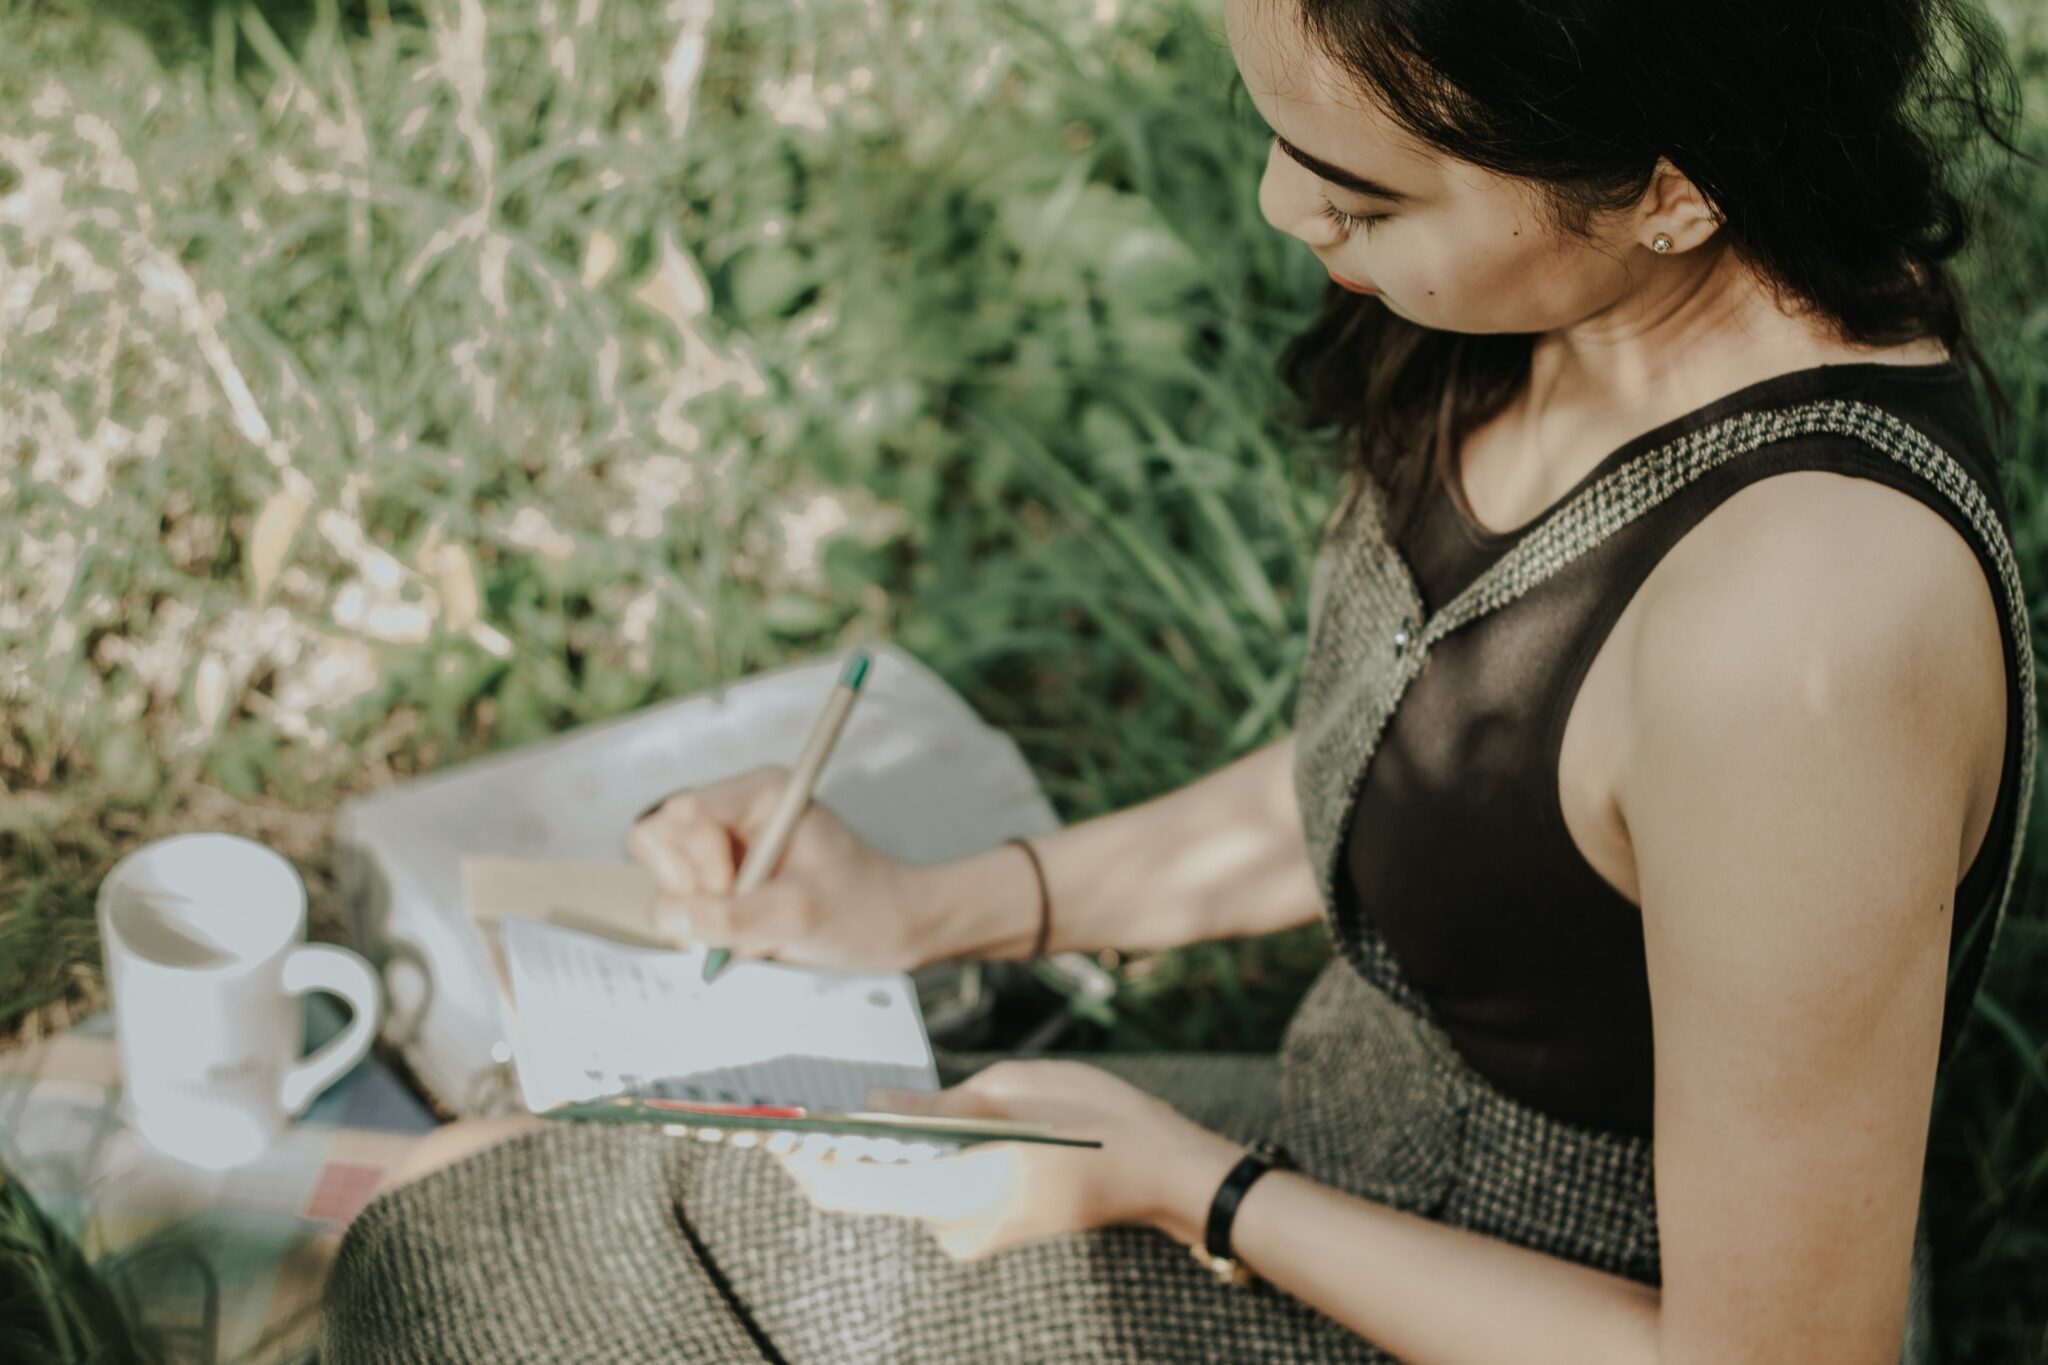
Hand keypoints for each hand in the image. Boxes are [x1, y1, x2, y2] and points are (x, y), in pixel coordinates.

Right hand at [626, 764, 930, 971]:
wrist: (893, 928)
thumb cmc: (862, 909)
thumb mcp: (799, 915)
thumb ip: (732, 916)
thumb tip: (672, 918)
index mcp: (761, 795)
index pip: (687, 812)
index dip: (697, 860)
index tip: (733, 892)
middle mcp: (736, 813)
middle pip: (659, 836)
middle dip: (688, 884)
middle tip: (736, 913)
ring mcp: (724, 847)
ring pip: (664, 871)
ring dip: (695, 909)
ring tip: (747, 927)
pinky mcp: (722, 879)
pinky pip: (680, 900)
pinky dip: (702, 926)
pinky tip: (748, 935)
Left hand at [775, 1060, 1243, 1261]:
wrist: (1166, 1172)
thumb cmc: (1099, 1121)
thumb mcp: (1010, 1092)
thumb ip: (933, 1107)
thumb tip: (867, 1107)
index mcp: (957, 1189)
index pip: (847, 1184)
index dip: (796, 1156)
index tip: (761, 1122)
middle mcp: (954, 1225)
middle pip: (863, 1190)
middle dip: (821, 1150)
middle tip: (785, 1103)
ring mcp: (970, 1234)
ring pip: (894, 1188)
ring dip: (867, 1151)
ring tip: (834, 1101)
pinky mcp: (983, 1226)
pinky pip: (926, 1192)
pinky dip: (906, 1160)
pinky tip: (900, 1120)